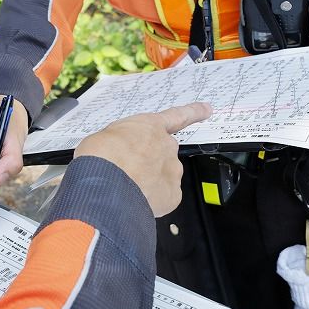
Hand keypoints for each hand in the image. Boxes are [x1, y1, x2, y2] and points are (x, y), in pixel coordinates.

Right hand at [74, 103, 211, 215]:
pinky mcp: (173, 194)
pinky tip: (138, 199)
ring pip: (166, 175)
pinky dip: (155, 199)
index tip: (207, 109)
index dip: (194, 112)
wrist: (106, 183)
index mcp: (150, 127)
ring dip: (152, 180)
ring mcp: (172, 170)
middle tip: (130, 170)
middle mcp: (166, 146)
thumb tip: (120, 152)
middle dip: (152, 160)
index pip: (178, 116)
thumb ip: (122, 141)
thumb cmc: (101, 156)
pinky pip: (166, 196)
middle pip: (165, 152)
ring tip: (128, 187)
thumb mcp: (105, 136)